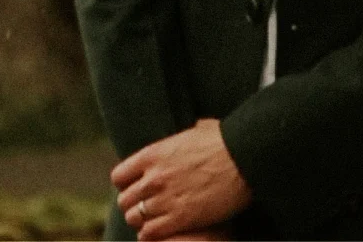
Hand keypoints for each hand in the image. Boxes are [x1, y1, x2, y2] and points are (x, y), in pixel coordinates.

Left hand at [112, 118, 251, 240]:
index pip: (119, 176)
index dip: (127, 184)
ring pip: (135, 218)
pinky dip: (151, 234)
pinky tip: (161, 230)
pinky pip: (150, 233)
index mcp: (153, 154)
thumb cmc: (225, 140)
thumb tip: (186, 136)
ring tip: (154, 220)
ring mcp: (165, 199)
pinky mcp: (180, 218)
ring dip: (142, 220)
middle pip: (125, 200)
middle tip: (146, 207)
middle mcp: (153, 177)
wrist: (243, 158)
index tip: (137, 187)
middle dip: (134, 204)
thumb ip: (180, 139)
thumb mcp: (196, 130)